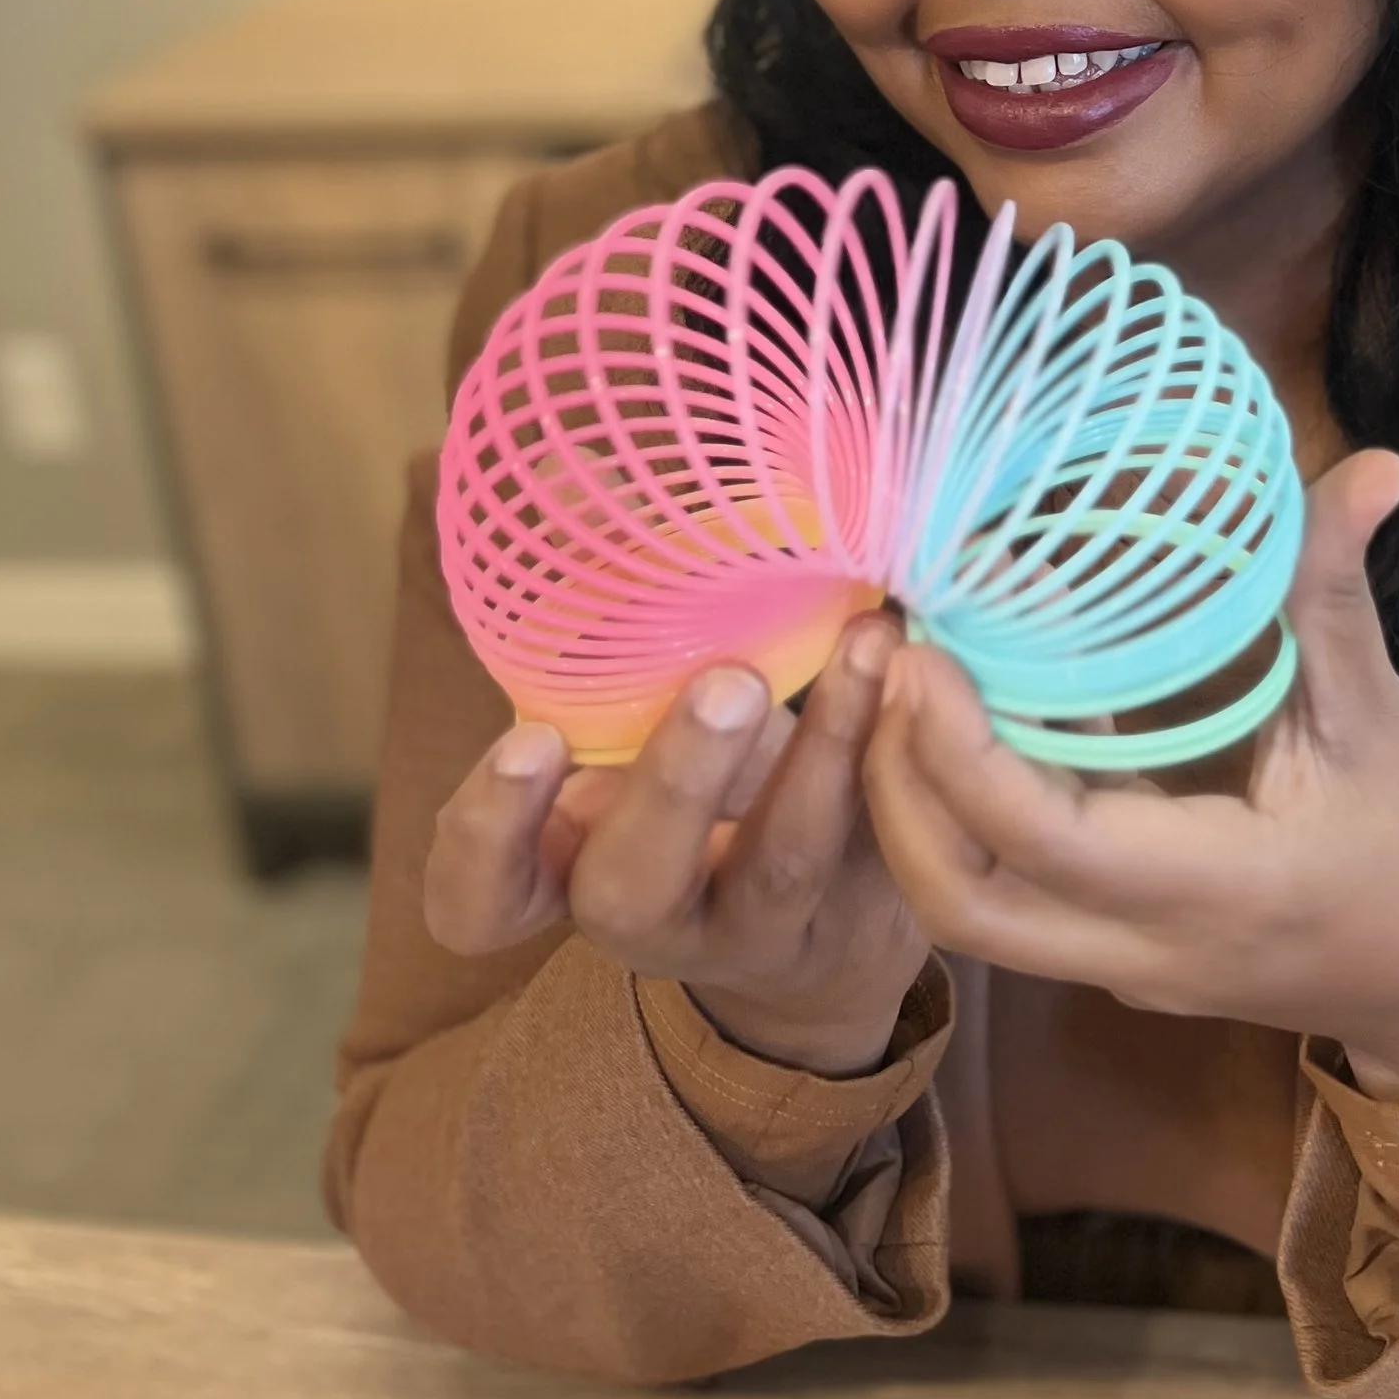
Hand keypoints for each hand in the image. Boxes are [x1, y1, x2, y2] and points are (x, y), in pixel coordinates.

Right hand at [424, 609, 929, 1076]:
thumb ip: (600, 624)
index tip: (534, 739)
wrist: (827, 907)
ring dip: (823, 749)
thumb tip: (564, 467)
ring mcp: (759, 931)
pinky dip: (900, 750)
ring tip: (864, 643)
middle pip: (630, 894)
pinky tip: (918, 666)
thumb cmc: (698, 782)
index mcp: (564, 868)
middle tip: (728, 684)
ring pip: (780, 866)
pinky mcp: (861, 913)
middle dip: (674, 787)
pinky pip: (881, 849)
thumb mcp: (630, 717)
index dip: (489, 838)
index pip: (480, 900)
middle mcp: (653, 916)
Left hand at [859, 453, 1398, 1096]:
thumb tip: (1374, 464)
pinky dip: (965, 818)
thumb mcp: (1386, 720)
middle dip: (895, 789)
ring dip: (915, 807)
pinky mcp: (1119, 958)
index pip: (1041, 838)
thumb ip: (1340, 593)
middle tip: (889, 660)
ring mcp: (1125, 967)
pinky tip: (971, 715)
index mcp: (1214, 891)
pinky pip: (1010, 900)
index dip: (961, 746)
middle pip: (961, 903)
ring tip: (908, 678)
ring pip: (968, 914)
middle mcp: (1145, 949)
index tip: (924, 644)